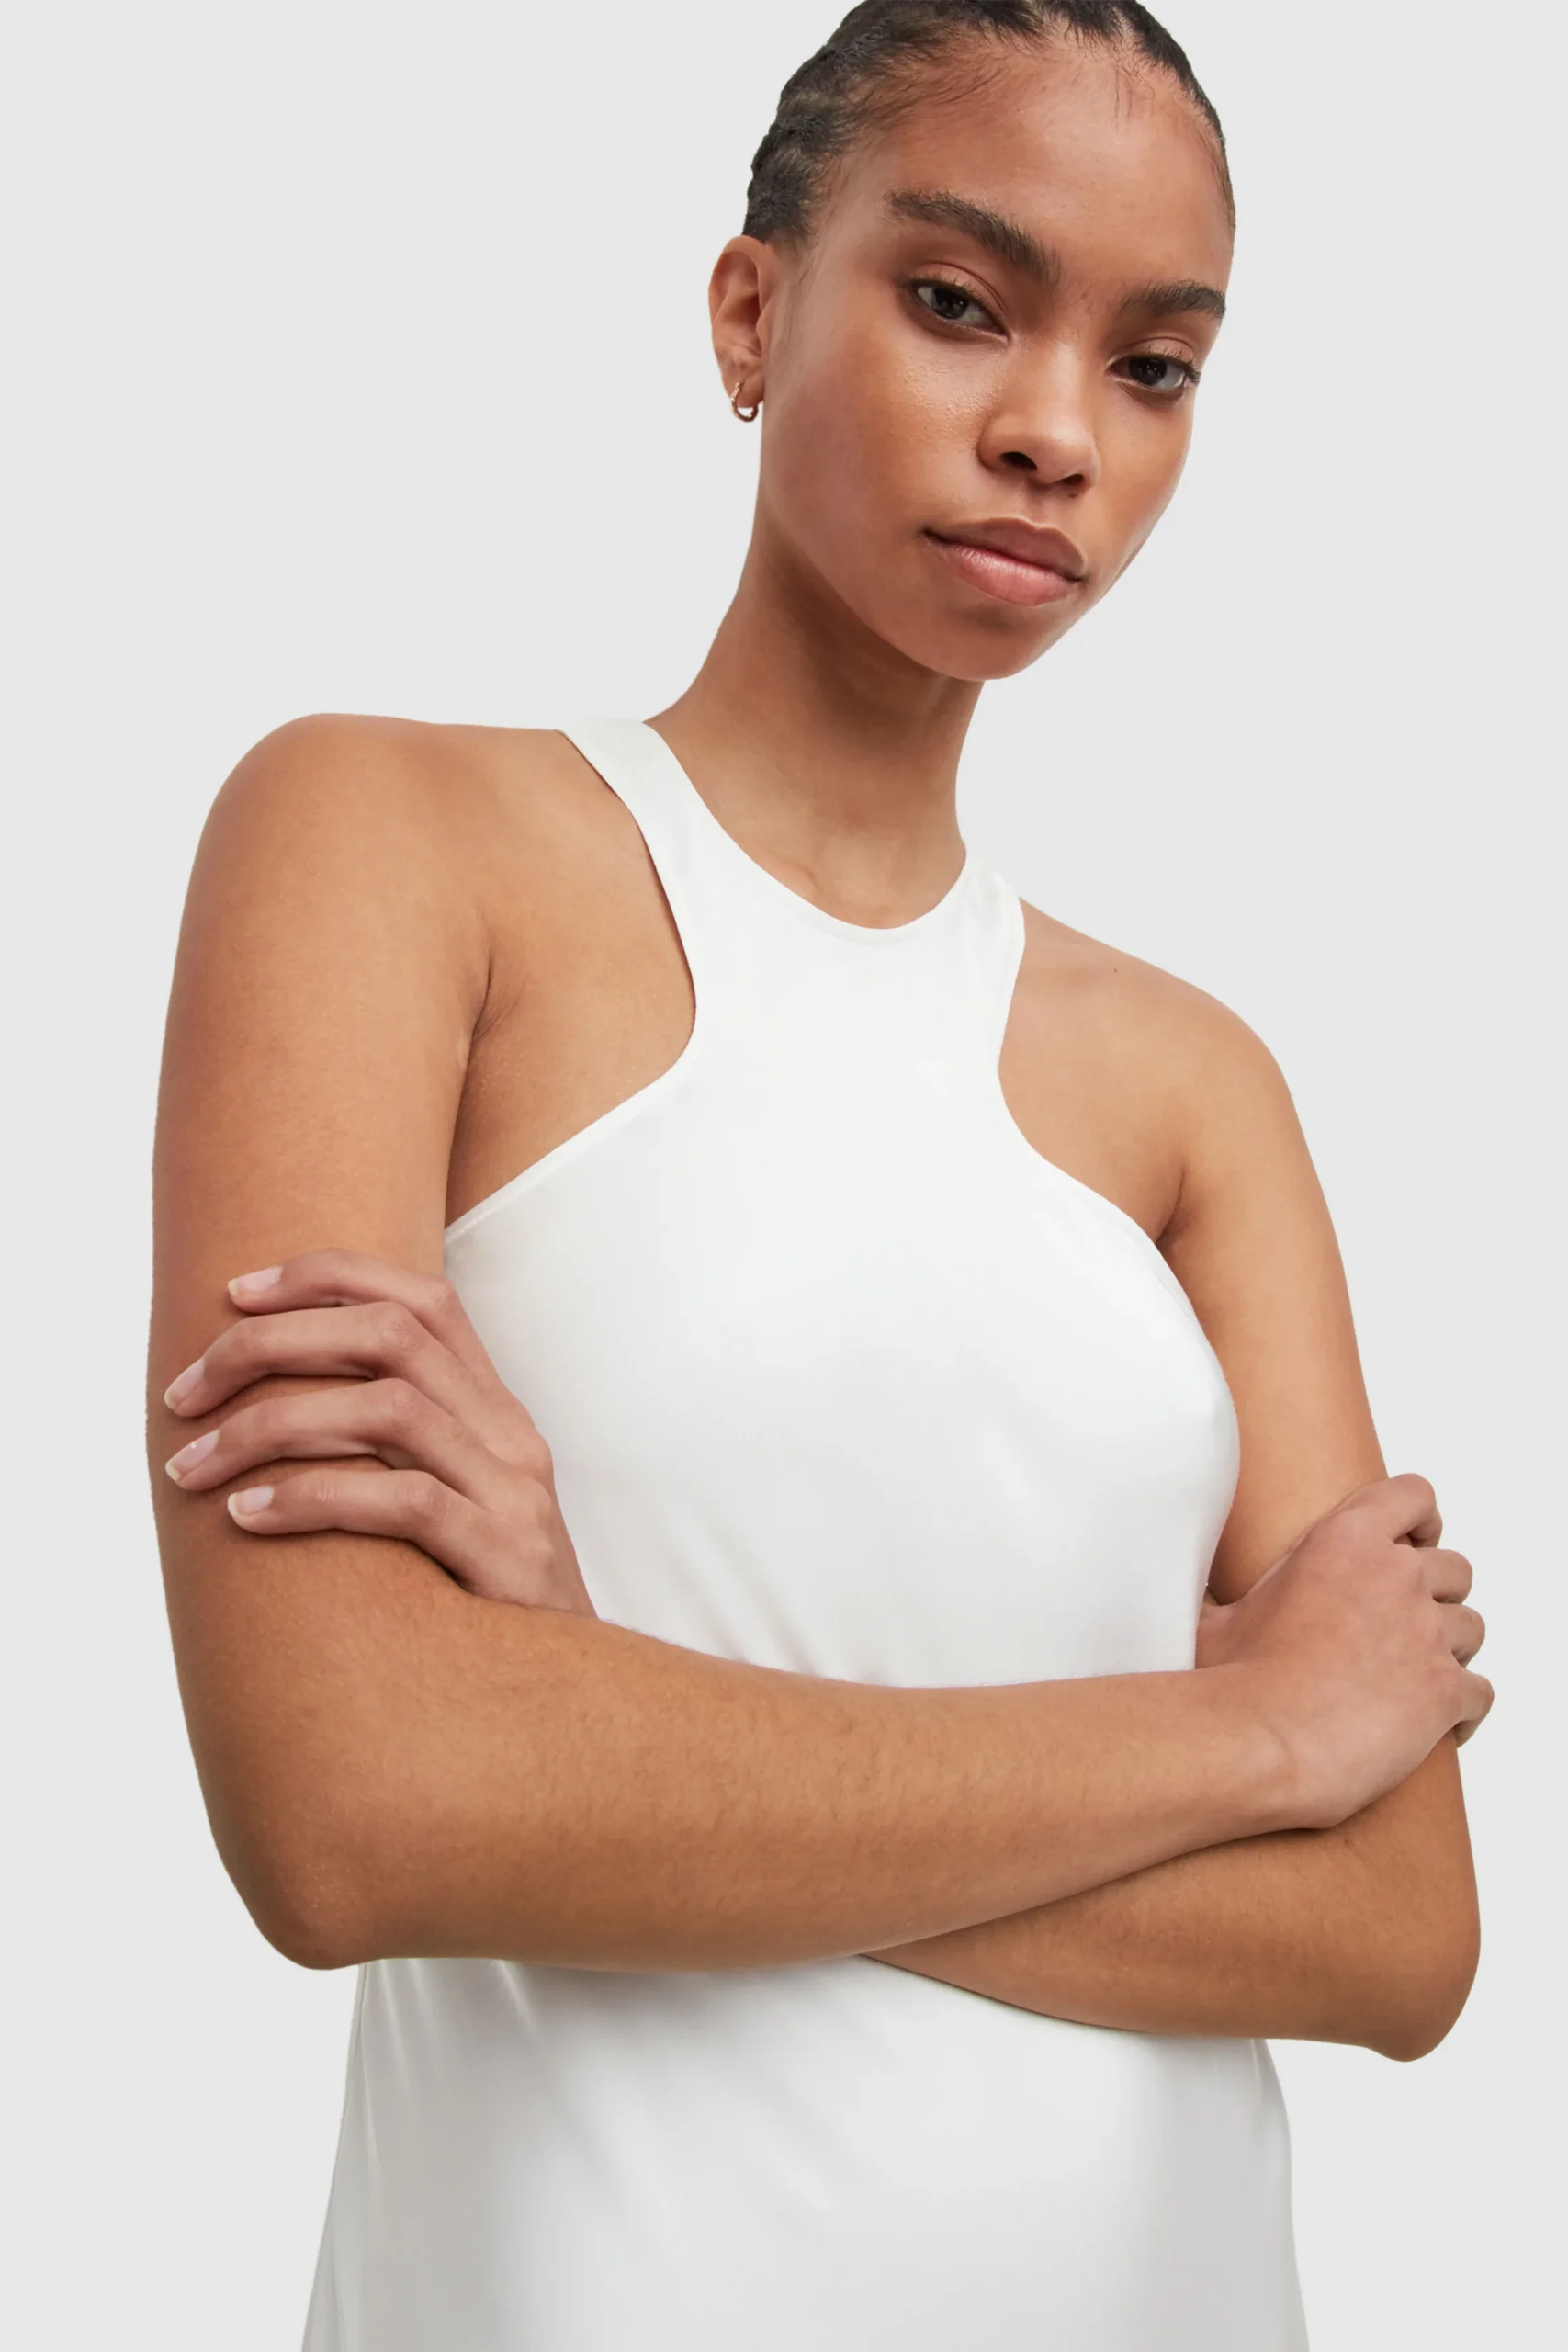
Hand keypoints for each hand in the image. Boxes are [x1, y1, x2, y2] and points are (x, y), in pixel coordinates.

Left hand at [161, 1250, 595, 1615]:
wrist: (566, 1706)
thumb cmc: (474, 1609)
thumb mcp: (444, 1507)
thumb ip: (383, 1455)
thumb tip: (259, 1413)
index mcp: (494, 1410)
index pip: (421, 1298)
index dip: (325, 1277)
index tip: (233, 1294)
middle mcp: (510, 1436)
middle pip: (390, 1335)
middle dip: (270, 1346)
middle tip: (182, 1392)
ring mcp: (515, 1495)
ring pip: (388, 1409)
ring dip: (269, 1426)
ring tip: (191, 1467)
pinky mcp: (506, 1561)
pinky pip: (402, 1504)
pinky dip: (313, 1498)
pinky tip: (249, 1517)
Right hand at [1197, 1473, 1490, 1827]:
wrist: (1259, 1742)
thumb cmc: (1228, 1679)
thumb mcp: (1212, 1616)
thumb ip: (1210, 1591)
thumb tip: (1172, 1584)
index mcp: (1343, 1541)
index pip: (1413, 1495)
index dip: (1419, 1519)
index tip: (1412, 1540)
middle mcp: (1396, 1577)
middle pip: (1454, 1567)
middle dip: (1435, 1595)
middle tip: (1400, 1628)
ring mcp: (1426, 1635)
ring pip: (1471, 1628)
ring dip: (1448, 1650)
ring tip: (1413, 1679)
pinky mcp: (1445, 1692)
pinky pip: (1480, 1693)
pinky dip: (1463, 1709)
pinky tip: (1437, 1726)